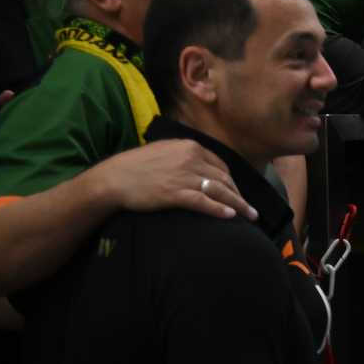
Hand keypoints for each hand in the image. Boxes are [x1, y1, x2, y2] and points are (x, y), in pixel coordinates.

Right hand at [95, 139, 253, 220]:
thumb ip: (185, 155)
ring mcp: (184, 176)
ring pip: (219, 191)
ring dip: (238, 204)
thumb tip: (201, 165)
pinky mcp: (175, 193)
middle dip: (239, 194)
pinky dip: (219, 209)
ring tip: (250, 215)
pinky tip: (230, 216)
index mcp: (191, 147)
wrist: (113, 178)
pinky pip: (203, 202)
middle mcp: (191, 159)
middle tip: (249, 208)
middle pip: (224, 179)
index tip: (237, 192)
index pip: (221, 166)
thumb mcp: (164, 151)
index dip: (232, 181)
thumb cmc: (136, 166)